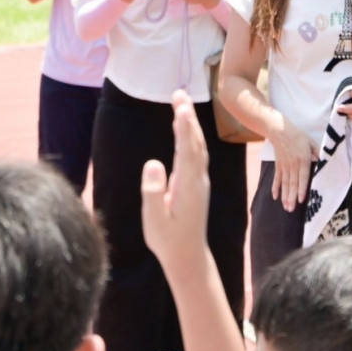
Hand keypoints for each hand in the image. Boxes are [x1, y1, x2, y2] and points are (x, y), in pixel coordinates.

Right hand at [142, 90, 210, 273]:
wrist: (188, 256)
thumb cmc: (168, 240)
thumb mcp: (154, 219)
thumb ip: (153, 192)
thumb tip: (153, 163)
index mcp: (188, 186)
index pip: (186, 151)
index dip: (184, 128)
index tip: (181, 107)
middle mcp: (197, 180)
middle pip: (195, 143)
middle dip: (187, 117)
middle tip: (178, 94)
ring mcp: (199, 181)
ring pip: (197, 147)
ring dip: (190, 124)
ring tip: (180, 103)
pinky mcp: (196, 183)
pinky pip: (195, 153)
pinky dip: (190, 136)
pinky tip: (185, 128)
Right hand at [267, 118, 318, 211]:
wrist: (279, 130)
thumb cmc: (298, 136)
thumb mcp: (311, 142)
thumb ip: (317, 153)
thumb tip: (322, 163)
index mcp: (303, 159)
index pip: (302, 176)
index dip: (301, 189)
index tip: (300, 200)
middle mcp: (292, 164)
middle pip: (292, 183)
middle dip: (291, 197)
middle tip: (291, 209)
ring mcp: (284, 166)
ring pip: (284, 183)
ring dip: (284, 196)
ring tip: (285, 206)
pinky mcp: (278, 165)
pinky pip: (277, 178)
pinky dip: (275, 187)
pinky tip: (275, 197)